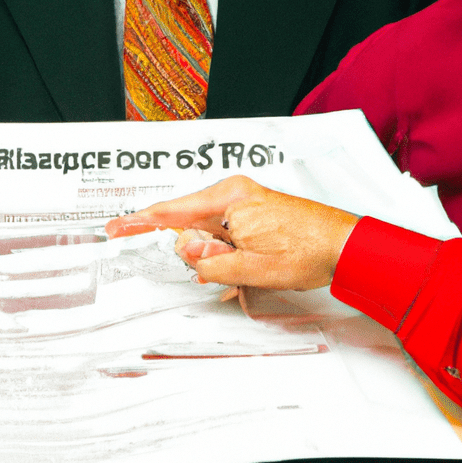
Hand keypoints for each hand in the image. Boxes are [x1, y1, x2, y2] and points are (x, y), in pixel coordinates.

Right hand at [105, 176, 358, 290]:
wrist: (345, 245)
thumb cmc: (308, 247)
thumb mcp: (252, 266)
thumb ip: (211, 261)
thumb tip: (185, 251)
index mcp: (229, 198)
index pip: (172, 211)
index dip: (140, 222)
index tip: (116, 227)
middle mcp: (234, 195)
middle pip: (189, 226)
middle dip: (194, 251)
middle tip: (223, 267)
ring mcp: (245, 204)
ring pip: (208, 234)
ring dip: (216, 257)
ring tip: (249, 267)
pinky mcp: (254, 215)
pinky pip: (225, 235)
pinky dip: (226, 253)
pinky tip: (244, 266)